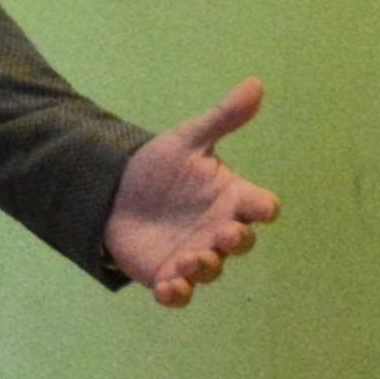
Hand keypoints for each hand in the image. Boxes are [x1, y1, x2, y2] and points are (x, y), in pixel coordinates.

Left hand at [108, 81, 278, 306]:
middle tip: (225, 235)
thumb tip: (255, 84)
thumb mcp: (188, 140)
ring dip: (205, 267)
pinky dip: (177, 294)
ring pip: (211, 269)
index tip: (263, 208)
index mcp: (232, 199)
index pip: (259, 206)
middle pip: (240, 242)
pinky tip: (168, 288)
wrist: (116, 192)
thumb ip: (222, 118)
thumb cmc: (161, 167)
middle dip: (236, 241)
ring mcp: (196, 254)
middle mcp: (219, 230)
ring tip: (191, 259)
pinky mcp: (167, 274)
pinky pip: (179, 292)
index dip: (262, 208)